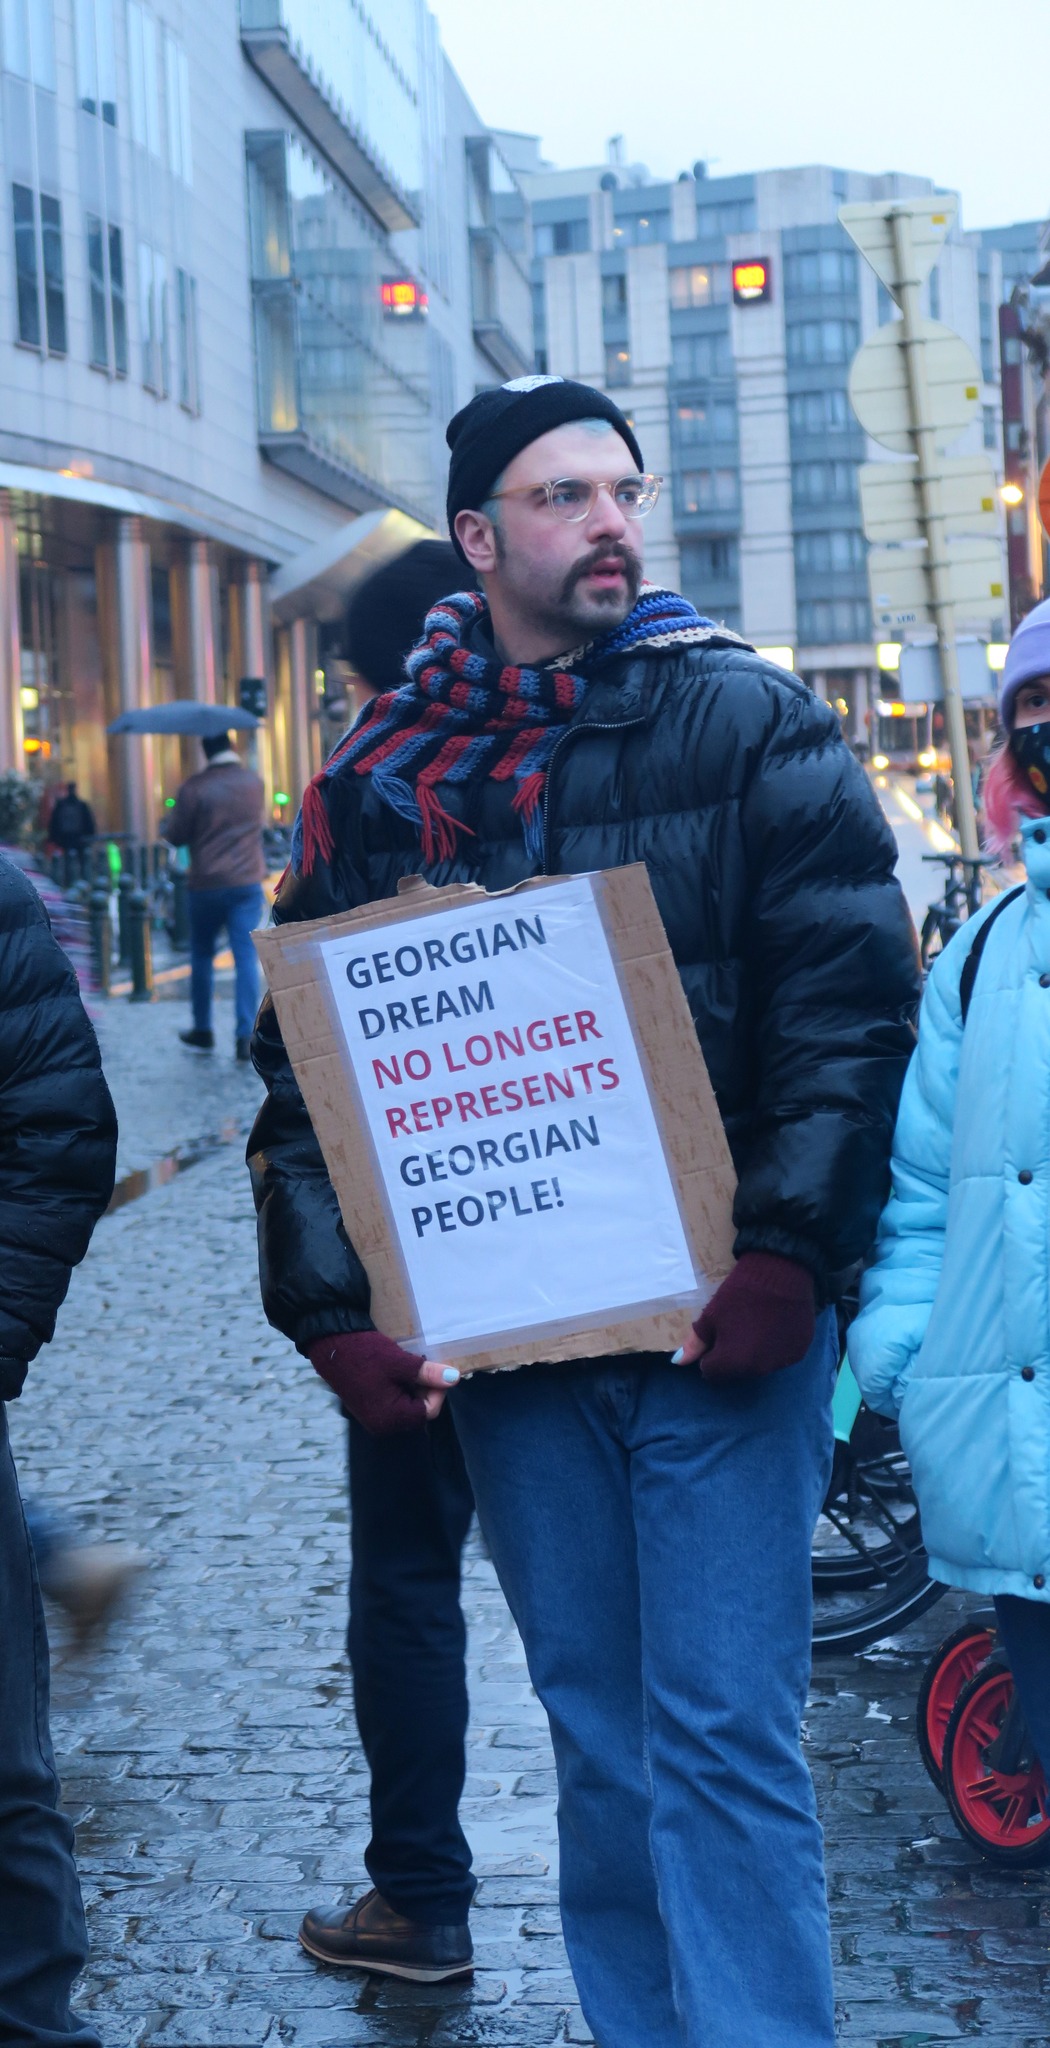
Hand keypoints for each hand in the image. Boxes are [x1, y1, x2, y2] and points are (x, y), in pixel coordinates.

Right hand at [308, 1330, 458, 1434]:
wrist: (330, 1344)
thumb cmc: (365, 1355)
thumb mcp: (400, 1363)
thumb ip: (428, 1374)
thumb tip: (454, 1378)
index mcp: (390, 1419)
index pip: (429, 1411)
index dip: (437, 1390)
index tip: (436, 1369)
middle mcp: (381, 1425)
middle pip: (418, 1411)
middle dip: (425, 1389)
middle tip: (422, 1366)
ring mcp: (373, 1418)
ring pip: (406, 1406)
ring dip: (413, 1387)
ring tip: (408, 1366)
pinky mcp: (367, 1408)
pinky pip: (393, 1403)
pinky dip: (400, 1388)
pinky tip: (396, 1371)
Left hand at [673, 1252, 815, 1382]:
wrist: (781, 1272)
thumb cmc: (739, 1294)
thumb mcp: (710, 1316)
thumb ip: (695, 1343)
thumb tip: (678, 1362)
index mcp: (733, 1363)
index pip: (712, 1372)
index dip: (709, 1355)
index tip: (714, 1337)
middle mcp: (758, 1370)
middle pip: (736, 1372)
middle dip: (731, 1358)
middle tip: (734, 1330)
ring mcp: (781, 1362)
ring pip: (759, 1366)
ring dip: (754, 1354)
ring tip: (755, 1326)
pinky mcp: (799, 1351)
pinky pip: (780, 1356)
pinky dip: (774, 1346)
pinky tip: (773, 1326)